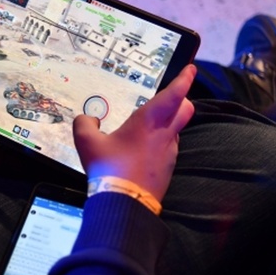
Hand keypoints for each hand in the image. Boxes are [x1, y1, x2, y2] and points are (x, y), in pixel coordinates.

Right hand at [72, 64, 196, 201]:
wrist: (125, 205)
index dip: (185, 79)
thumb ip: (84, 124)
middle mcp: (165, 134)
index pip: (175, 94)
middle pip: (185, 109)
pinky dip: (160, 142)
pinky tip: (142, 149)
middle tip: (173, 93)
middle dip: (182, 98)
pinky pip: (168, 148)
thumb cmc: (109, 170)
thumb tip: (87, 119)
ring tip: (147, 126)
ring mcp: (169, 152)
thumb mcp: (87, 143)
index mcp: (149, 121)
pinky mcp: (167, 168)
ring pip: (176, 129)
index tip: (191, 69)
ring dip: (168, 123)